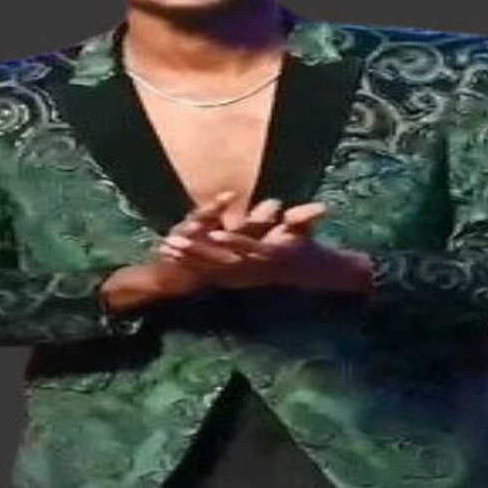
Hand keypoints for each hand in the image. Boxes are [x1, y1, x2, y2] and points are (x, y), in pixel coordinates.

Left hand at [155, 190, 321, 288]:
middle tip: (174, 240)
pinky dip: (190, 266)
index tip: (213, 232)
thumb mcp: (306, 230)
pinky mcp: (235, 280)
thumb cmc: (305, 246)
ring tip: (166, 247)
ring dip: (188, 259)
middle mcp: (252, 269)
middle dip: (196, 251)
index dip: (231, 241)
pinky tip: (173, 258)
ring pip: (211, 269)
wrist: (306, 273)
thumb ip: (307, 218)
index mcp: (268, 254)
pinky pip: (209, 274)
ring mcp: (242, 277)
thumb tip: (321, 207)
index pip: (248, 248)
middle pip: (221, 261)